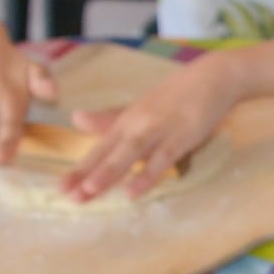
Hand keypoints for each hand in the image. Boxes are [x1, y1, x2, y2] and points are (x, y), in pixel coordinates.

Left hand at [60, 58, 239, 202]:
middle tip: (67, 195)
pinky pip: (161, 159)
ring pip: (130, 154)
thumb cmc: (177, 95)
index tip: (61, 188)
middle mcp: (137, 124)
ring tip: (89, 191)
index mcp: (127, 120)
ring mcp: (159, 129)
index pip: (99, 148)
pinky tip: (133, 191)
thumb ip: (111, 118)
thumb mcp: (141, 107)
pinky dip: (147, 175)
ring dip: (109, 172)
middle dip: (87, 174)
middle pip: (109, 152)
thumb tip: (76, 120)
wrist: (212, 77)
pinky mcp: (180, 136)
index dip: (80, 168)